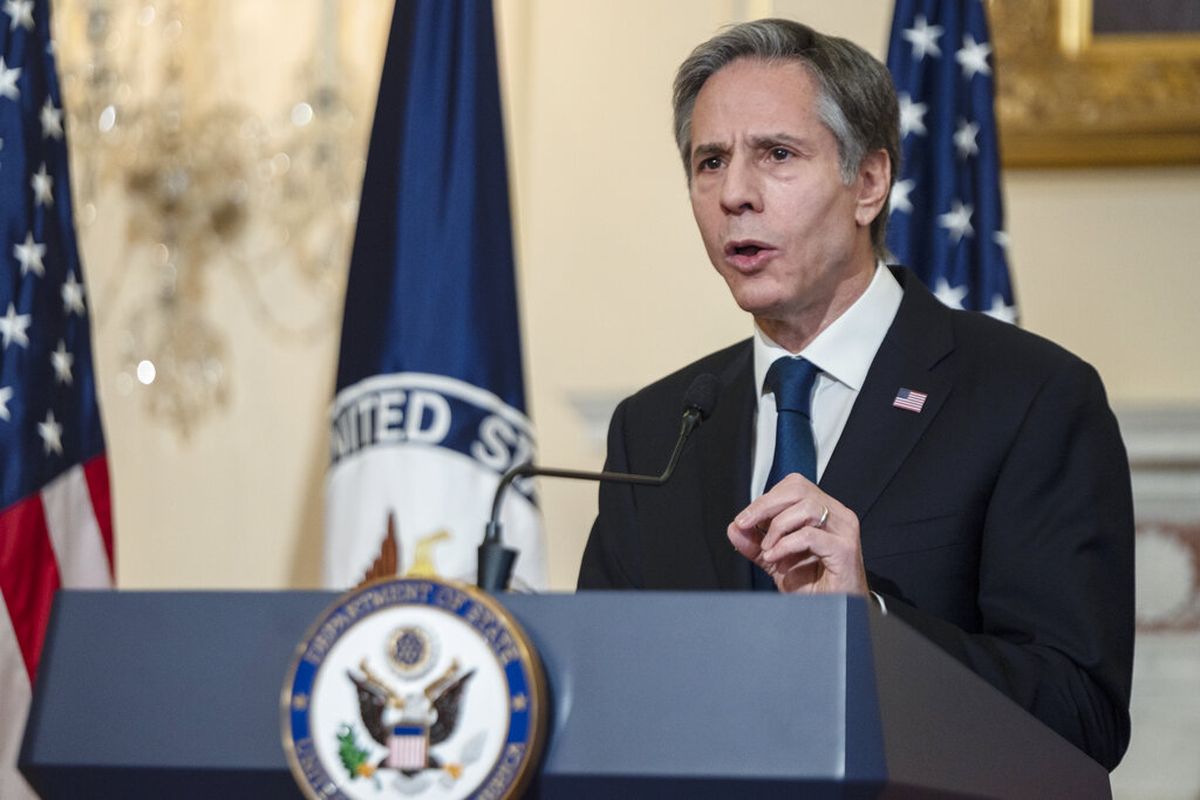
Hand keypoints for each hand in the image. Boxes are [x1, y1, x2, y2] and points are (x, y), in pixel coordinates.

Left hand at [728, 473, 868, 594]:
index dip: (765, 499)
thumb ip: (755, 544)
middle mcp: (837, 516)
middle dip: (765, 506)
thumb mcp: (776, 561)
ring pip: (807, 507)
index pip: (793, 487)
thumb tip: (734, 529)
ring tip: (768, 549)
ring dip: (778, 527)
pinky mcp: (845, 550)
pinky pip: (810, 535)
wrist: (835, 612)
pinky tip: (776, 557)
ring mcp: (844, 531)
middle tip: (745, 524)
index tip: (744, 519)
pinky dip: (786, 545)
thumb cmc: (815, 586)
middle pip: (798, 489)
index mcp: (823, 512)